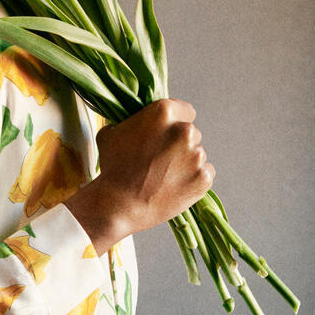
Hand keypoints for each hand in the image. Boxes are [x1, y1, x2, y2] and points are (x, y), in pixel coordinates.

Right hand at [65, 98, 213, 254]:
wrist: (119, 205)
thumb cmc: (113, 169)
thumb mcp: (110, 133)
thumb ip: (130, 122)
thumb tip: (136, 122)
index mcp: (163, 113)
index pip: (184, 110)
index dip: (174, 122)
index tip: (165, 133)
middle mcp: (184, 131)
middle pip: (190, 132)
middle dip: (178, 143)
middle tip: (159, 158)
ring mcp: (197, 156)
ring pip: (196, 154)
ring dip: (184, 162)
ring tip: (163, 176)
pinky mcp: (204, 178)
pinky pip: (204, 173)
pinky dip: (192, 179)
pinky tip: (173, 185)